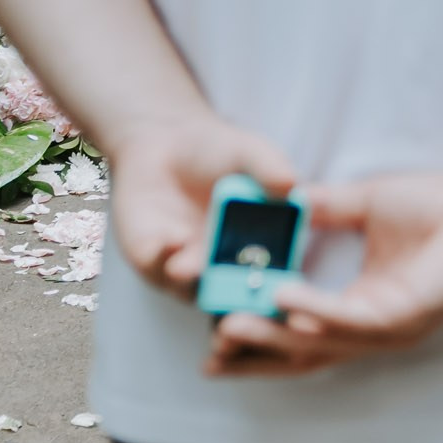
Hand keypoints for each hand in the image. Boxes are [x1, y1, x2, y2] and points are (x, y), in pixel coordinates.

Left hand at [106, 114, 296, 302]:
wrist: (166, 143)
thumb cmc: (218, 152)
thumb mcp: (250, 153)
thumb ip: (270, 168)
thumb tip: (291, 184)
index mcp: (263, 247)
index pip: (278, 282)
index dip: (285, 293)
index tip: (291, 294)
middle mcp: (226, 266)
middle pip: (235, 297)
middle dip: (237, 300)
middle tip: (241, 289)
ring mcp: (188, 267)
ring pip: (193, 288)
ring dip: (195, 280)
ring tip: (193, 266)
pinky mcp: (151, 259)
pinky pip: (157, 267)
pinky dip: (164, 258)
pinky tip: (172, 241)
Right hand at [206, 164, 442, 377]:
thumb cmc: (438, 203)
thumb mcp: (364, 203)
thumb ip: (323, 209)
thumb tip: (280, 203)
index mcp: (360, 305)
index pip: (300, 334)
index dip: (259, 338)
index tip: (215, 332)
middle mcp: (371, 325)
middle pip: (302, 354)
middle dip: (255, 357)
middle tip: (210, 356)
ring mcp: (390, 326)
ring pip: (320, 343)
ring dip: (273, 337)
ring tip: (230, 326)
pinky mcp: (407, 315)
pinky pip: (352, 319)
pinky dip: (315, 311)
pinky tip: (283, 299)